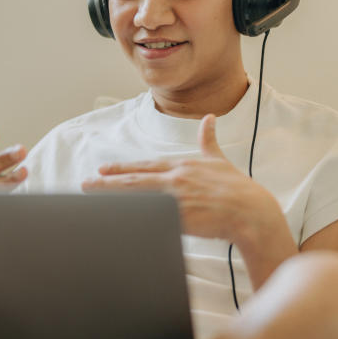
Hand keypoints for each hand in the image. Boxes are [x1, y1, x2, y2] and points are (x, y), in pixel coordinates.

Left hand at [82, 115, 296, 286]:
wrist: (251, 211)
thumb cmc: (237, 188)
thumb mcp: (219, 159)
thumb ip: (208, 140)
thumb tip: (209, 118)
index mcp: (183, 165)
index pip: (145, 166)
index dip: (122, 168)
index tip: (103, 169)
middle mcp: (177, 178)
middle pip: (135, 179)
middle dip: (108, 182)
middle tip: (86, 183)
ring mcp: (178, 197)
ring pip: (138, 197)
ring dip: (113, 197)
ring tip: (93, 198)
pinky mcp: (181, 217)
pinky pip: (150, 217)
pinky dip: (133, 217)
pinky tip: (117, 220)